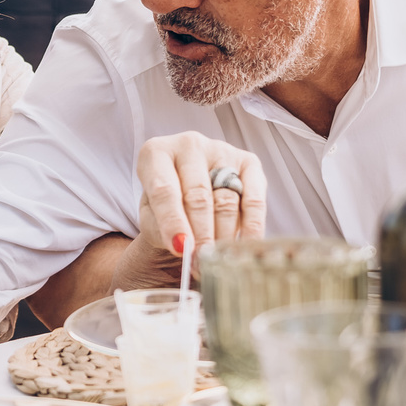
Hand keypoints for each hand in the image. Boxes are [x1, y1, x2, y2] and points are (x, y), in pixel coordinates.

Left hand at [123, 131, 268, 287]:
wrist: (187, 189)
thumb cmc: (165, 205)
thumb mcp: (151, 216)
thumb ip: (162, 230)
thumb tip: (183, 247)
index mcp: (156, 153)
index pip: (164, 189)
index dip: (173, 221)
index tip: (180, 248)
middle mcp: (189, 144)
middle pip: (198, 195)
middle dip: (201, 233)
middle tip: (202, 261)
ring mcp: (221, 150)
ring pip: (226, 199)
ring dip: (223, 235)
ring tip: (219, 260)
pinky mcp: (248, 162)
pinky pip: (254, 199)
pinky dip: (252, 227)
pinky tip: (245, 247)